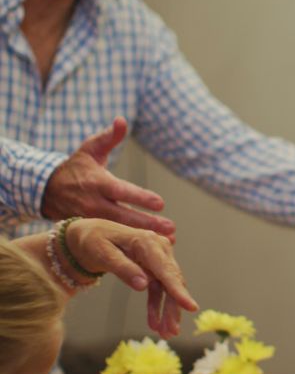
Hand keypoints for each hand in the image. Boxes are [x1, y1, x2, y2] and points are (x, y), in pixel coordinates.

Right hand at [42, 117, 174, 238]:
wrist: (46, 189)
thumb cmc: (76, 166)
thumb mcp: (90, 148)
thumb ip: (109, 137)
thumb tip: (121, 120)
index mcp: (97, 183)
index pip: (121, 191)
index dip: (140, 198)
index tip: (160, 203)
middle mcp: (93, 203)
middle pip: (123, 216)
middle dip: (146, 224)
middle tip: (170, 229)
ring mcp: (89, 220)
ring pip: (118, 231)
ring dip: (141, 238)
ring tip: (166, 244)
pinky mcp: (88, 231)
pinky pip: (110, 240)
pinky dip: (128, 246)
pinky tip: (148, 253)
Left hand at [64, 218, 197, 337]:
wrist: (88, 235)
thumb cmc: (93, 241)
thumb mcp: (102, 253)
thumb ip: (123, 268)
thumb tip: (143, 286)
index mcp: (148, 242)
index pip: (166, 270)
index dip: (179, 291)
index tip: (191, 307)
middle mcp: (159, 248)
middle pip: (171, 282)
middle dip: (173, 308)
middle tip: (172, 332)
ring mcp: (158, 258)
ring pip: (168, 288)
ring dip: (167, 310)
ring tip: (165, 333)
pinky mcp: (153, 267)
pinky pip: (159, 289)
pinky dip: (157, 306)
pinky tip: (154, 323)